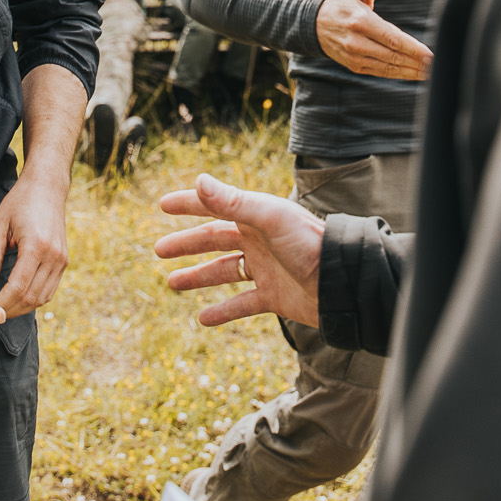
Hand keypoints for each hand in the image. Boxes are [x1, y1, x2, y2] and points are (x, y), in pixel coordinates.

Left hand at [0, 165, 68, 316]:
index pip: (17, 287)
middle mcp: (54, 256)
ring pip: (42, 297)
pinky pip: (50, 289)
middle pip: (31, 297)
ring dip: (22, 308)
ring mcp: (62, 259)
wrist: (47, 186)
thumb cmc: (19, 201)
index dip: (0, 303)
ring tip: (1, 309)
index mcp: (36, 246)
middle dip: (9, 310)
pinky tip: (16, 298)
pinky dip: (33, 298)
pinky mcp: (64, 260)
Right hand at [156, 173, 324, 327]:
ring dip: (198, 276)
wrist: (342, 282)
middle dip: (187, 244)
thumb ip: (233, 201)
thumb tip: (198, 181)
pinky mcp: (274, 296)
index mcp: (256, 217)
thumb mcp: (269, 218)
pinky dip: (223, 311)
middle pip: (215, 240)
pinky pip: (242, 304)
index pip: (215, 206)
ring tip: (172, 283)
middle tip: (158, 250)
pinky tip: (203, 320)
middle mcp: (259, 241)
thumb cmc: (309, 243)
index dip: (189, 204)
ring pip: (224, 272)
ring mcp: (266, 269)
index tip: (162, 205)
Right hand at [314, 0, 431, 79]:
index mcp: (360, 22)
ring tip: (430, 72)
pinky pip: (381, 72)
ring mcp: (355, 57)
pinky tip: (414, 74)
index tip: (430, 54)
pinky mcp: (355, 66)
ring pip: (389, 67)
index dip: (413, 48)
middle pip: (393, 55)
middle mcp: (357, 42)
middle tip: (437, 65)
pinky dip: (399, 74)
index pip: (392, 38)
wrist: (315, 25)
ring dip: (411, 72)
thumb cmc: (342, 4)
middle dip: (417, 62)